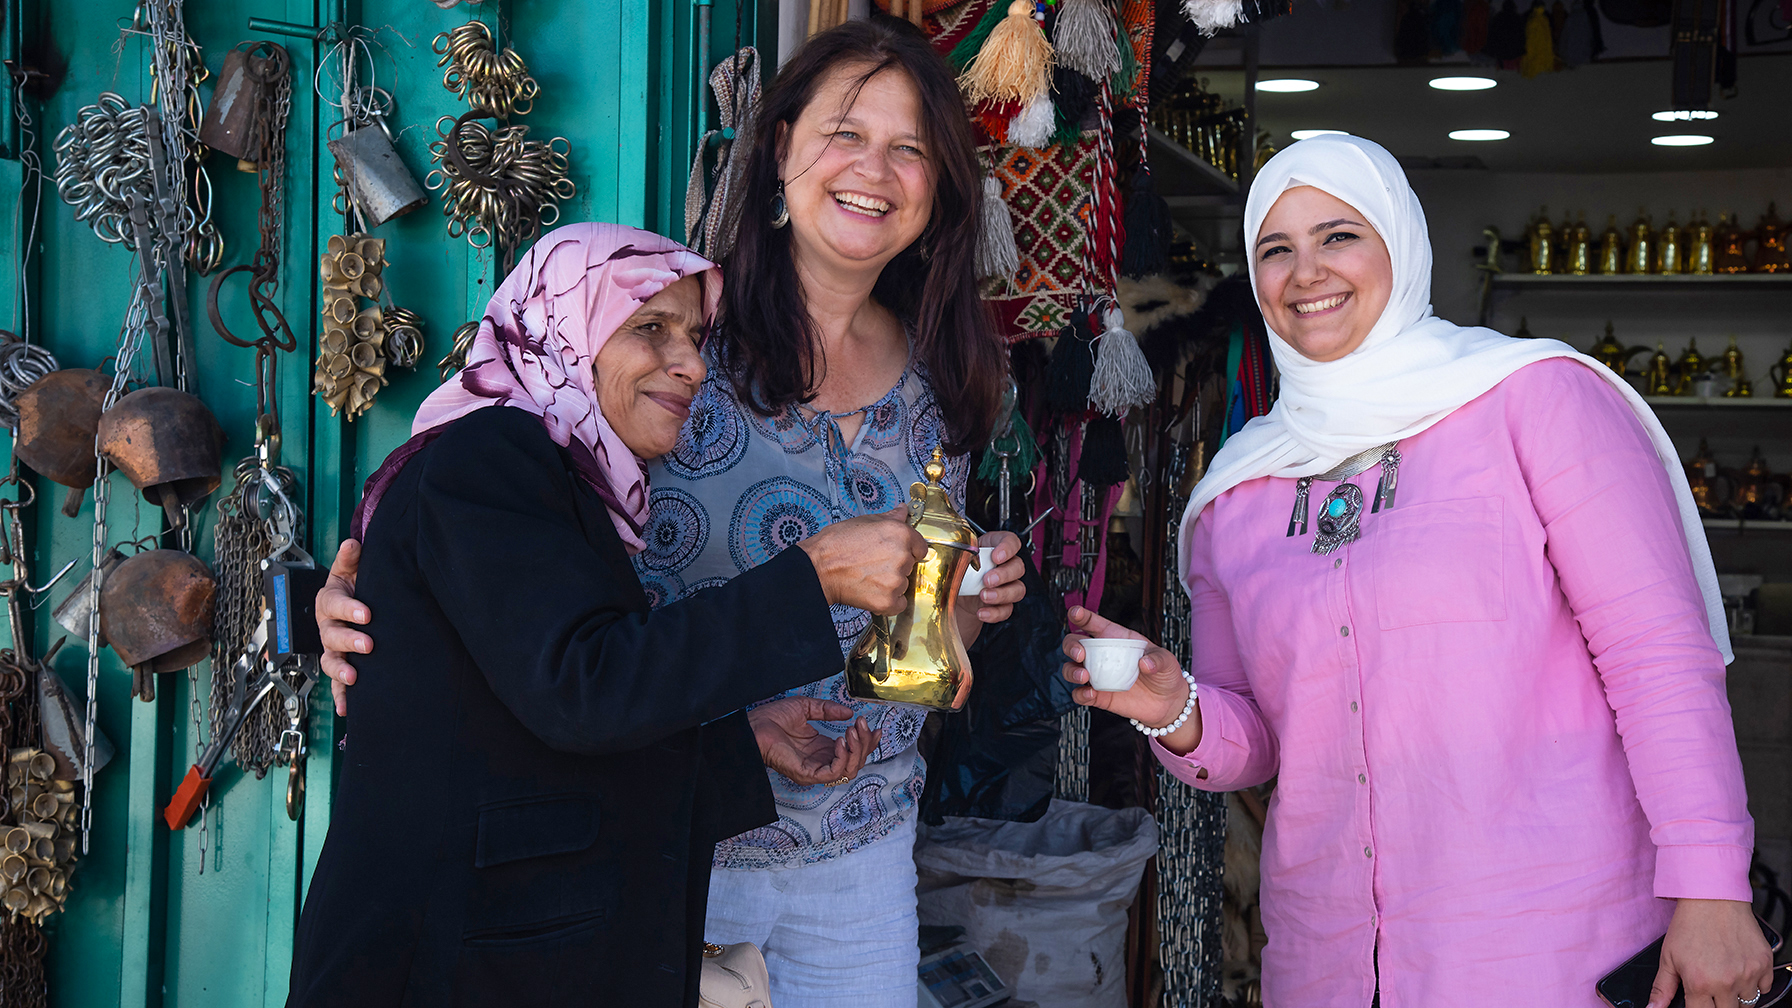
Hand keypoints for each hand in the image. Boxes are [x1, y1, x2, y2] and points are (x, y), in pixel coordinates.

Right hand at [318, 540, 372, 716]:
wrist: (354, 602)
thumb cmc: (353, 585)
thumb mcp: (352, 569)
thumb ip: (352, 558)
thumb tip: (353, 543)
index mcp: (328, 602)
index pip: (334, 605)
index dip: (349, 609)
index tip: (366, 613)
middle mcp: (326, 627)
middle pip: (332, 636)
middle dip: (349, 641)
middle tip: (367, 645)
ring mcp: (331, 648)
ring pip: (330, 661)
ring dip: (340, 671)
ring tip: (353, 678)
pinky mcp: (340, 665)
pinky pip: (336, 684)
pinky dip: (340, 696)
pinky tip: (346, 708)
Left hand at [747, 698, 881, 785]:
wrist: (753, 725)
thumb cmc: (772, 718)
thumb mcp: (806, 708)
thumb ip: (828, 710)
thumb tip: (849, 712)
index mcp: (822, 749)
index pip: (852, 753)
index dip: (867, 743)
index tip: (875, 728)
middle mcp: (820, 762)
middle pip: (856, 762)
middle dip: (865, 744)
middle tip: (862, 725)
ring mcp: (814, 771)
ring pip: (849, 770)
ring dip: (857, 750)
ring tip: (853, 730)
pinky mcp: (806, 774)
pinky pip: (833, 773)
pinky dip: (842, 758)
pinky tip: (840, 740)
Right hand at [797, 506, 928, 614]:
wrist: (818, 569)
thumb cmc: (836, 544)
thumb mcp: (864, 521)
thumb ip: (889, 518)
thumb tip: (902, 511)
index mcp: (900, 534)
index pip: (920, 546)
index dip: (909, 549)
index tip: (899, 552)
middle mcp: (902, 557)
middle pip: (910, 565)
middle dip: (896, 565)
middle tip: (874, 563)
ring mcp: (896, 581)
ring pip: (904, 584)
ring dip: (891, 583)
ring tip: (869, 576)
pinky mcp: (888, 601)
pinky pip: (899, 603)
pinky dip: (889, 601)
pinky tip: (873, 591)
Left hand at [953, 531, 1027, 647]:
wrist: (953, 596)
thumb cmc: (956, 570)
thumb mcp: (954, 558)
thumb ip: (955, 553)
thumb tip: (939, 551)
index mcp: (994, 547)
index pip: (1011, 541)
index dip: (1008, 548)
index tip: (996, 557)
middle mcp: (1005, 565)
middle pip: (1018, 567)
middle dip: (1004, 575)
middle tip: (987, 580)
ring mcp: (1007, 586)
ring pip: (1018, 589)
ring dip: (1002, 594)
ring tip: (984, 596)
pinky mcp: (1003, 604)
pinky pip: (1007, 609)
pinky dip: (995, 612)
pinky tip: (982, 612)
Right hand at [1060, 606, 1201, 754]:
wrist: (1167, 703)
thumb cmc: (1164, 674)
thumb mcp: (1167, 660)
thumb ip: (1157, 659)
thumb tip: (1144, 663)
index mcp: (1116, 639)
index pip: (1094, 623)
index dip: (1082, 616)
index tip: (1075, 612)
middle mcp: (1102, 656)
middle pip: (1074, 643)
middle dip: (1071, 646)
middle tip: (1080, 654)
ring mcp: (1098, 676)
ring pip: (1071, 668)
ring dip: (1072, 671)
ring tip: (1084, 677)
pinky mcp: (1099, 696)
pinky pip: (1080, 694)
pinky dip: (1081, 694)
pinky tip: (1091, 694)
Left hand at [1650, 899, 1773, 1007]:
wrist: (1713, 898)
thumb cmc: (1689, 925)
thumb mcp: (1668, 957)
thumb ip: (1662, 988)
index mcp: (1700, 983)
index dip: (1698, 1007)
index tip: (1698, 999)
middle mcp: (1726, 983)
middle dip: (1718, 1004)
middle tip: (1711, 987)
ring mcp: (1748, 974)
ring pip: (1747, 1004)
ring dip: (1736, 996)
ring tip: (1724, 977)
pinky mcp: (1764, 964)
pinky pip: (1765, 989)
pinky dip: (1755, 985)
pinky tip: (1740, 971)